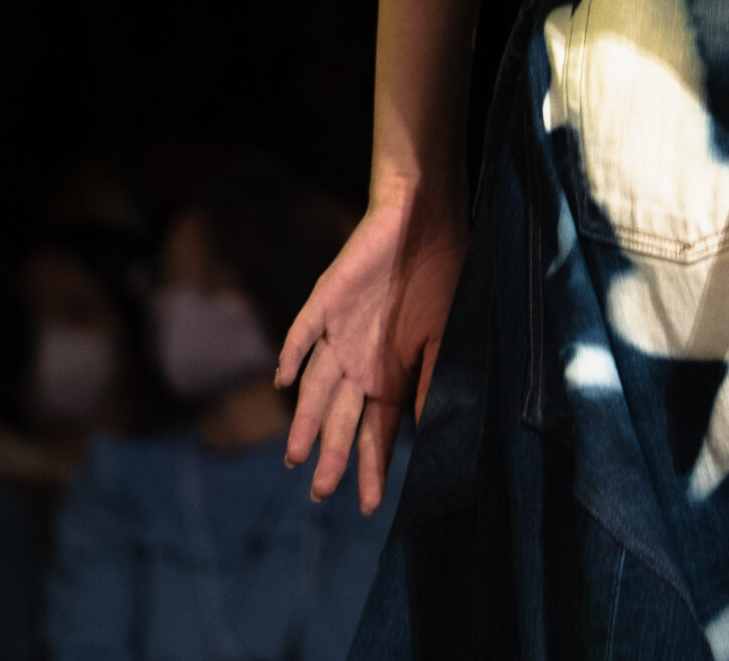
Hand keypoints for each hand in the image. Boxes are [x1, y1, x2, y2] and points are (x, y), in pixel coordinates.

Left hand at [277, 187, 467, 513]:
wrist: (425, 222)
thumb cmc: (444, 278)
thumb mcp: (446, 339)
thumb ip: (433, 382)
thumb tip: (432, 431)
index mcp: (391, 375)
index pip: (377, 432)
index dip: (373, 467)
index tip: (370, 506)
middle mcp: (360, 363)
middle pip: (341, 420)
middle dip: (331, 457)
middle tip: (319, 493)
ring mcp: (339, 336)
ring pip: (315, 389)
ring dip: (304, 421)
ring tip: (294, 458)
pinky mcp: (324, 304)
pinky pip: (303, 334)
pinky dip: (292, 356)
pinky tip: (282, 381)